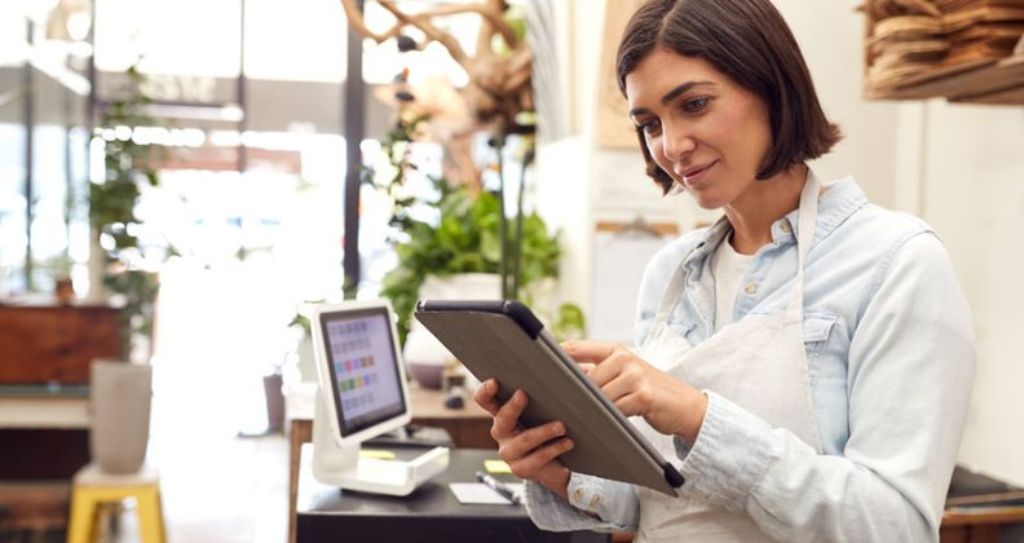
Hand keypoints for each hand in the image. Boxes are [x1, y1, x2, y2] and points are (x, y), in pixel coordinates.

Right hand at [473, 379, 573, 498]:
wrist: (559, 464)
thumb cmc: (551, 427)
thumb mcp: (549, 407)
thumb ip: (555, 386)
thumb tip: (580, 365)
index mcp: (503, 413)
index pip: (484, 400)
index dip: (485, 391)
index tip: (494, 382)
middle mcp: (501, 433)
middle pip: (501, 419)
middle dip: (512, 406)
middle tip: (523, 394)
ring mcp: (510, 452)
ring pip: (524, 440)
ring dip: (543, 431)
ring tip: (561, 426)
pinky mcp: (522, 469)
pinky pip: (538, 458)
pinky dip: (555, 448)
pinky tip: (568, 442)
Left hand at [563, 340, 707, 442]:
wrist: (686, 405)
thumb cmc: (648, 391)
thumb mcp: (623, 374)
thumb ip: (597, 371)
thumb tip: (560, 375)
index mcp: (614, 349)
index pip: (574, 349)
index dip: (553, 359)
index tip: (534, 370)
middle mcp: (624, 357)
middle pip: (583, 378)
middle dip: (572, 394)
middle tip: (556, 406)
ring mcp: (634, 375)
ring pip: (598, 395)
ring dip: (590, 409)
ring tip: (581, 418)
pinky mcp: (643, 395)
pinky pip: (614, 409)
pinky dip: (608, 419)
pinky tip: (604, 425)